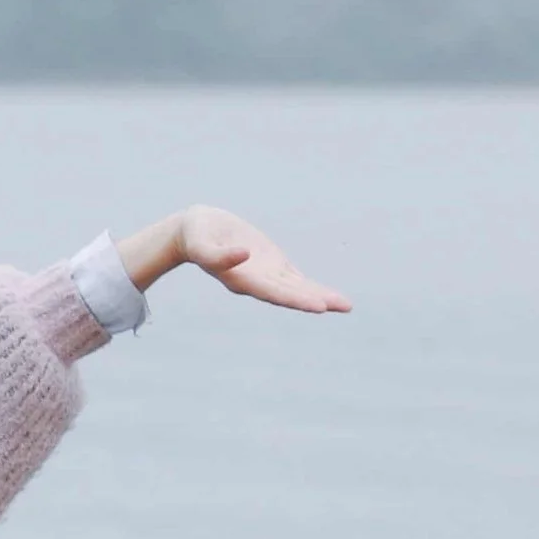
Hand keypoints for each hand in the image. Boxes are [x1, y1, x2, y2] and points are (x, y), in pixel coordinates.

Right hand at [177, 207, 352, 312]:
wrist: (193, 232)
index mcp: (240, 279)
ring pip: (297, 288)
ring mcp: (265, 275)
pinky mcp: (270, 265)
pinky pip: (295, 279)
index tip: (319, 305)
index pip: (273, 291)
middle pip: (290, 294)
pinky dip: (311, 287)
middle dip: (317, 299)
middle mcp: (256, 282)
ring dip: (320, 296)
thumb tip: (244, 254)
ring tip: (345, 305)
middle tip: (344, 306)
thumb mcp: (201, 243)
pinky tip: (328, 296)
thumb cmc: (196, 236)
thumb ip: (218, 254)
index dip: (296, 298)